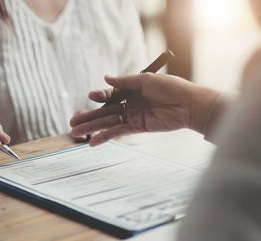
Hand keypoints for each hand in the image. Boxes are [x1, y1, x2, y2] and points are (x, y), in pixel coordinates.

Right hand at [70, 73, 219, 145]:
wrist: (188, 104)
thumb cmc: (171, 88)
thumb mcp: (145, 79)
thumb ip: (124, 82)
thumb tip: (105, 78)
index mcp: (131, 89)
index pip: (109, 94)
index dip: (100, 96)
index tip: (92, 96)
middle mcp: (129, 103)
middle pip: (104, 110)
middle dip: (88, 116)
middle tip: (72, 122)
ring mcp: (132, 116)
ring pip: (107, 122)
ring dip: (92, 127)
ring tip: (75, 132)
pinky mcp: (137, 127)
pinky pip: (118, 132)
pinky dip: (105, 136)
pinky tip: (92, 142)